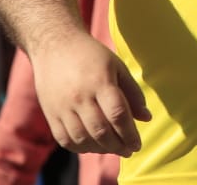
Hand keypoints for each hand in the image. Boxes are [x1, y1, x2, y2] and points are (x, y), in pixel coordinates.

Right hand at [31, 33, 151, 154]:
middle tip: (129, 150)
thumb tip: (146, 118)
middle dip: (118, 146)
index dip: (129, 133)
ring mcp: (62, 107)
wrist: (54, 45)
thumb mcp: (117, 66)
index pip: (117, 114)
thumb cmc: (91, 55)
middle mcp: (79, 96)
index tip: (137, 144)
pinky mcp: (50, 114)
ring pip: (83, 139)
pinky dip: (81, 148)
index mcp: (100, 81)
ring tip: (113, 148)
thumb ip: (132, 92)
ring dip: (101, 149)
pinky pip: (65, 140)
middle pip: (100, 131)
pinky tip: (93, 146)